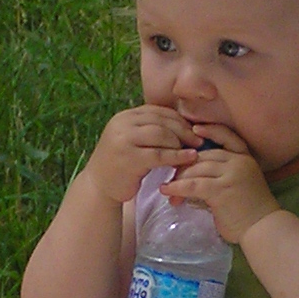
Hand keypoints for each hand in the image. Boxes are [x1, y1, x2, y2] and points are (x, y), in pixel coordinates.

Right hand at [82, 105, 199, 206]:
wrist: (98, 186)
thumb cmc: (120, 165)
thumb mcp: (132, 141)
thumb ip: (148, 131)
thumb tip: (180, 126)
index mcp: (125, 116)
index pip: (157, 111)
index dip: (178, 119)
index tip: (193, 129)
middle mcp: (123, 124)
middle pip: (161, 120)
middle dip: (183, 129)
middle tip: (199, 139)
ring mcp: (125, 140)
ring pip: (161, 134)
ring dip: (181, 142)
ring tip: (194, 150)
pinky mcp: (130, 158)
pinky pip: (160, 154)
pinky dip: (177, 156)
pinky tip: (189, 158)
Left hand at [165, 123, 279, 242]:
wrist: (264, 229)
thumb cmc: (251, 213)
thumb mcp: (240, 185)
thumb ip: (222, 176)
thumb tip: (195, 177)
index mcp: (245, 159)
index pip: (227, 137)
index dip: (210, 131)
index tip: (194, 129)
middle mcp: (238, 162)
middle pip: (203, 155)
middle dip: (185, 166)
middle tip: (171, 178)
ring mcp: (230, 174)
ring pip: (197, 168)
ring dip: (179, 179)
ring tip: (167, 190)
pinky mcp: (221, 190)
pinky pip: (194, 185)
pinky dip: (178, 187)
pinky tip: (167, 191)